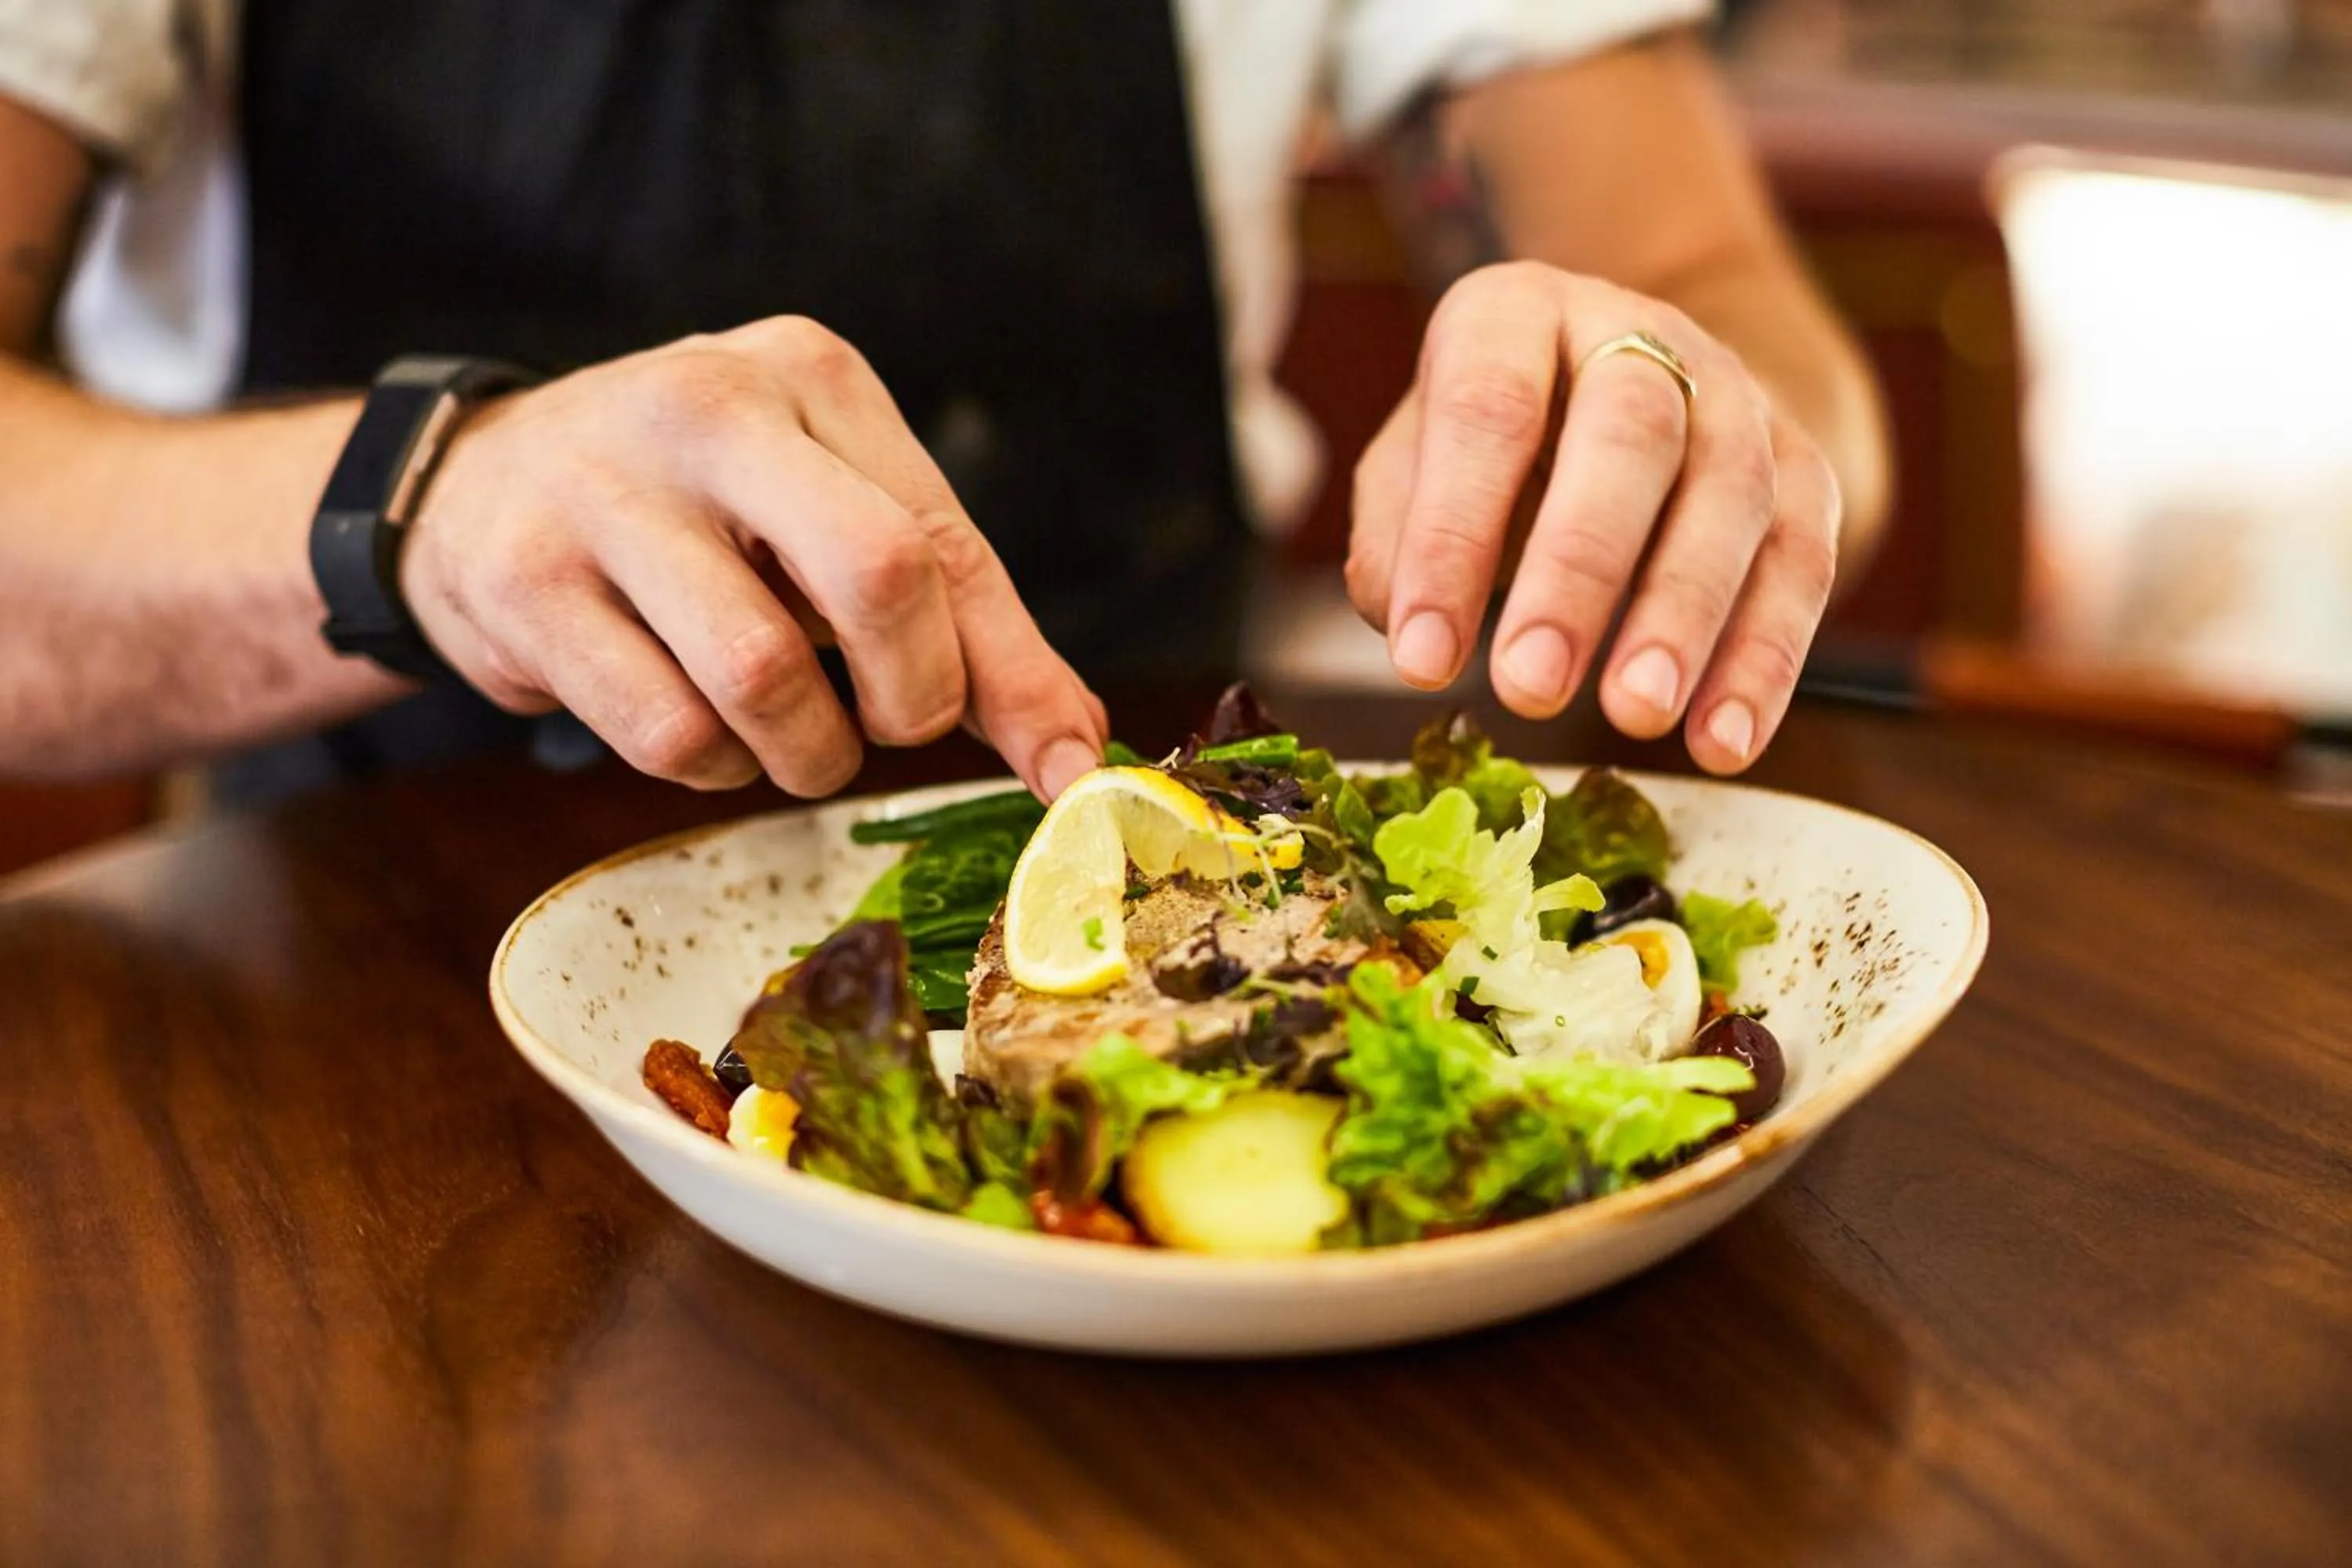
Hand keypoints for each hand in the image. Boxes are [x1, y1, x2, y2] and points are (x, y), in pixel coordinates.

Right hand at [400, 317, 1107, 798]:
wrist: (474, 484)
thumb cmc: (698, 513)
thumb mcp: (826, 518)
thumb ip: (957, 621)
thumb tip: (1074, 752)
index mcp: (812, 377)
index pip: (946, 539)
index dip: (1016, 674)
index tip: (1065, 772)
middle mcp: (711, 408)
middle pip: (879, 576)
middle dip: (910, 698)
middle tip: (889, 726)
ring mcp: (606, 492)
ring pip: (766, 676)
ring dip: (804, 753)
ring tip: (790, 735)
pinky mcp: (525, 586)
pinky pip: (667, 731)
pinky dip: (709, 765)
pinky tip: (697, 723)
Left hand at [1345, 262, 1841, 773]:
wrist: (1643, 381)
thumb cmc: (1495, 446)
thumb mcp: (1414, 464)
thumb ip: (1396, 538)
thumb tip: (1416, 634)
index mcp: (1517, 315)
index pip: (1486, 409)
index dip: (1452, 536)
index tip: (1422, 661)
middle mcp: (1638, 336)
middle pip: (1629, 436)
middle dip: (1578, 570)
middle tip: (1530, 688)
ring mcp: (1736, 398)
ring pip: (1731, 496)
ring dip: (1683, 618)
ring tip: (1634, 718)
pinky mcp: (1806, 470)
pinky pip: (1803, 562)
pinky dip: (1764, 660)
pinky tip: (1720, 743)